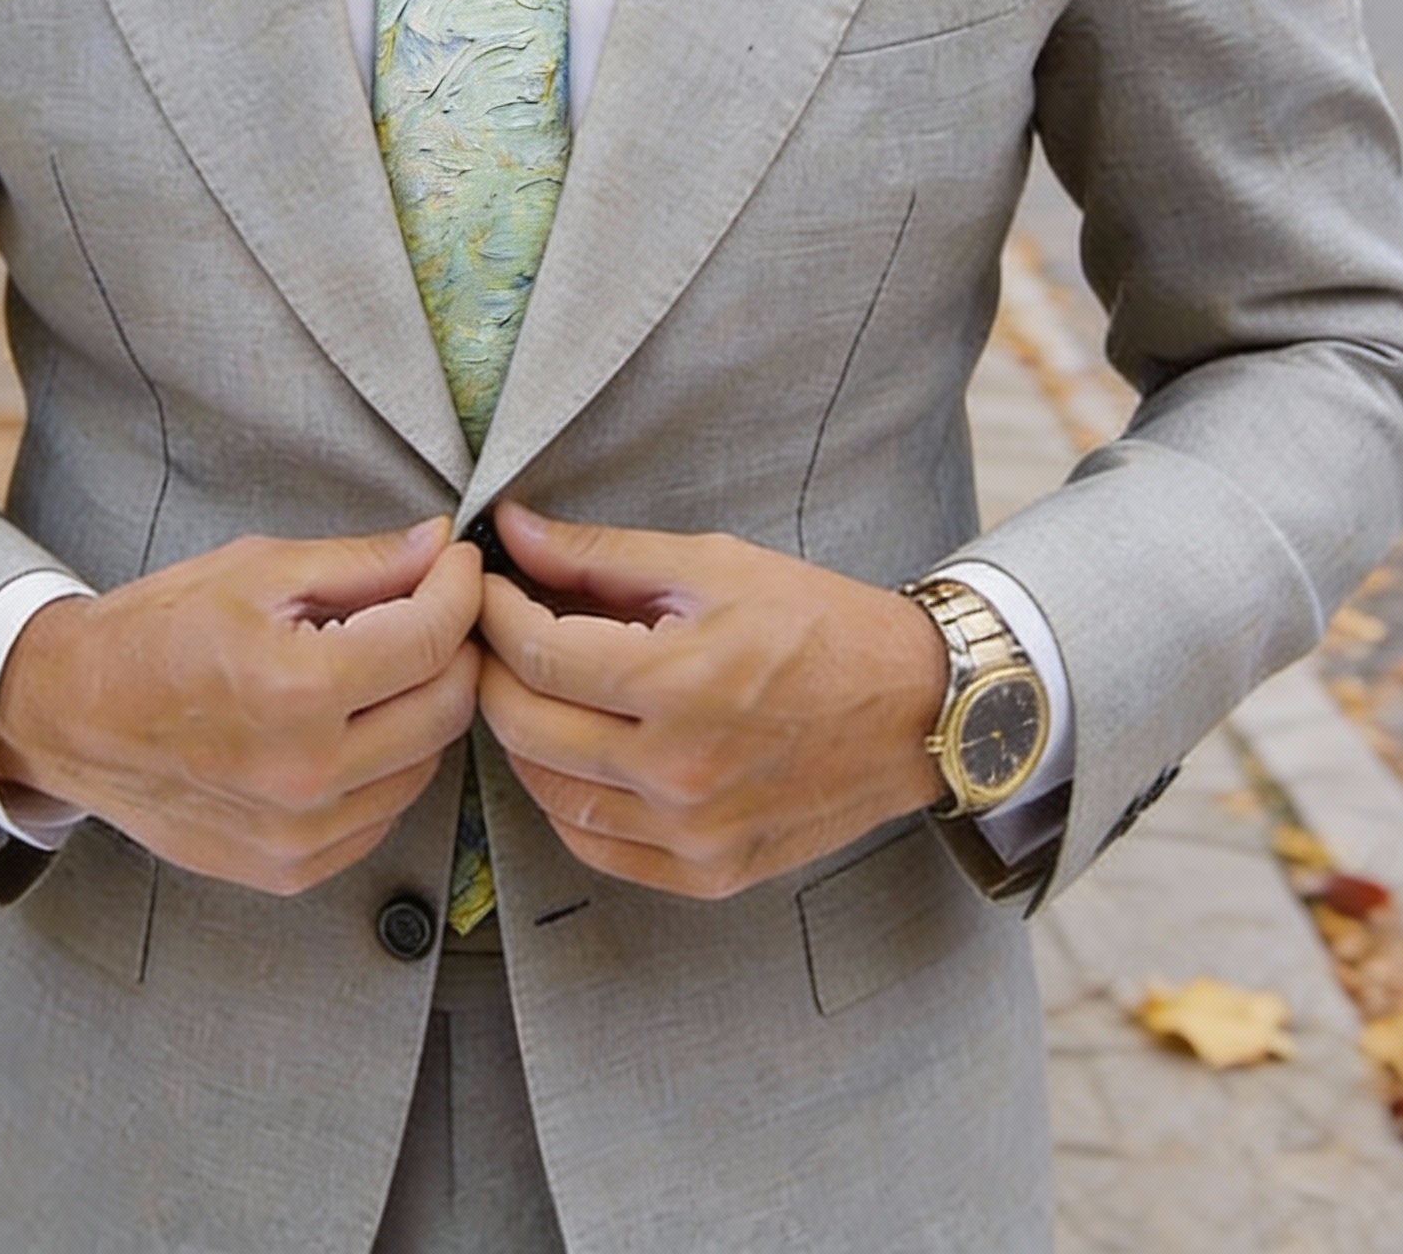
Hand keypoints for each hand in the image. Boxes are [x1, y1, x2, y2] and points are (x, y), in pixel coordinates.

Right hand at [0, 518, 481, 895]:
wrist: (73, 715)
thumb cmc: (158, 632)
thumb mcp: (258, 570)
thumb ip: (362, 563)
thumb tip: (438, 546)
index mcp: (296, 688)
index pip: (432, 638)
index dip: (460, 589)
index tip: (456, 565)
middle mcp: (305, 773)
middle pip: (446, 706)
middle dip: (455, 646)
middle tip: (433, 608)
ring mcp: (299, 833)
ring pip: (426, 763)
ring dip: (424, 706)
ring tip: (386, 664)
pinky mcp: (292, 868)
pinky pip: (384, 813)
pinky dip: (388, 763)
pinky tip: (353, 723)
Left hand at [477, 504, 948, 899]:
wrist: (916, 709)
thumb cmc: (820, 626)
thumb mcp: (712, 565)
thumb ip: (600, 554)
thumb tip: (512, 530)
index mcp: (679, 683)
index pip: (535, 653)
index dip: (492, 612)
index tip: (486, 585)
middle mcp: (678, 771)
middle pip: (525, 726)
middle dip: (492, 670)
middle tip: (495, 633)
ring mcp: (692, 834)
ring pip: (548, 793)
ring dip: (522, 735)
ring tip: (533, 687)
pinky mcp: (707, 872)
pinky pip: (594, 846)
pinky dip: (565, 799)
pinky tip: (574, 752)